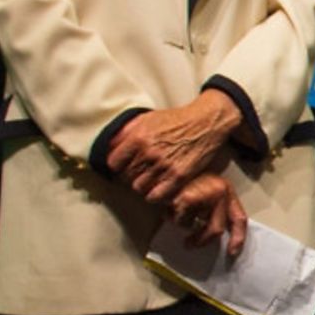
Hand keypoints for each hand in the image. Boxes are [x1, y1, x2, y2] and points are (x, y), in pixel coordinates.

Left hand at [106, 89, 243, 203]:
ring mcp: (164, 165)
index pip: (113, 163)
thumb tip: (108, 146)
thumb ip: (125, 132)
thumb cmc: (176, 119)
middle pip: (125, 177)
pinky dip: (154, 195)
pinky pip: (155, 196)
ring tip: (149, 179)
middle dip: (130, 175)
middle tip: (138, 172)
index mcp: (138, 137)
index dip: (117, 165)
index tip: (123, 166)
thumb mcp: (147, 118)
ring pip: (138, 188)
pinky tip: (158, 187)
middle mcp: (149, 152)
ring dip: (143, 185)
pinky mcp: (178, 176)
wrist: (206, 122)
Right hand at [170, 172, 246, 258]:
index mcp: (226, 190)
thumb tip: (207, 237)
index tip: (232, 252)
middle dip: (201, 241)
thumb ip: (210, 210)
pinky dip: (170, 216)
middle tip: (189, 243)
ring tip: (173, 207)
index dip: (238, 238)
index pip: (239, 218)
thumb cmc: (185, 176)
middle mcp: (220, 192)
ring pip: (192, 225)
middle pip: (216, 229)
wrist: (169, 159)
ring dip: (179, 222)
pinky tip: (167, 204)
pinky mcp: (188, 198)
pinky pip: (180, 220)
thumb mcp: (205, 189)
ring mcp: (205, 195)